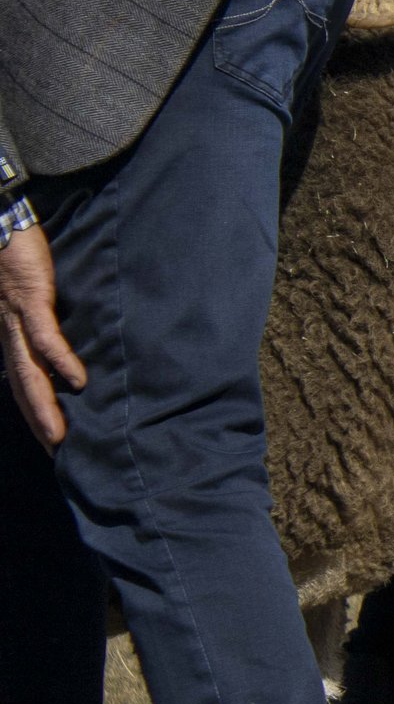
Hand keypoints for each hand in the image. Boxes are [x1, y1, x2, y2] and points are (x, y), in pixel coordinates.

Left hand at [2, 223, 86, 447]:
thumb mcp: (24, 290)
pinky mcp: (30, 299)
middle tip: (54, 452)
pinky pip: (45, 337)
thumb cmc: (12, 251)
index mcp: (6, 331)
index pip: (19, 379)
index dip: (32, 409)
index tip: (49, 437)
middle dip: (37, 421)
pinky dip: (60, 360)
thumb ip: (37, 314)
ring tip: (58, 436)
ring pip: (28, 372)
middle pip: (22, 385)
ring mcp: (16, 318)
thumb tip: (61, 338)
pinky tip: (76, 380)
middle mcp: (7, 332)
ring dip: (42, 406)